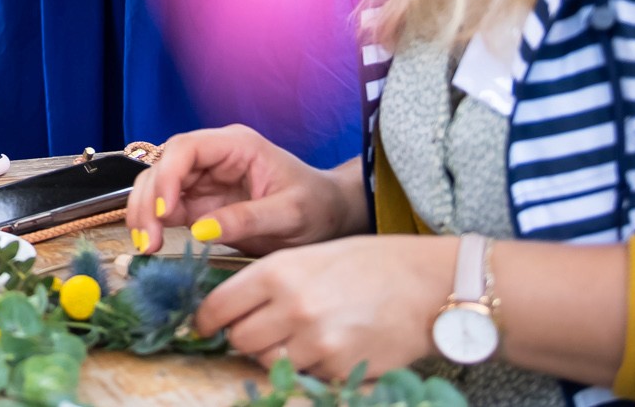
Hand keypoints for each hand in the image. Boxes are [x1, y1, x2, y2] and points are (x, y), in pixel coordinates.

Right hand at [127, 125, 366, 255]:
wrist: (330, 217)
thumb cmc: (318, 207)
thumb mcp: (291, 215)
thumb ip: (247, 219)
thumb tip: (199, 231)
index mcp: (236, 146)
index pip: (186, 148)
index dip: (168, 176)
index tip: (165, 212)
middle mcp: (213, 157)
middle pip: (163, 166)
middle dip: (149, 199)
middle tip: (148, 239)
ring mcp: (203, 178)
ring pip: (156, 185)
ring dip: (145, 212)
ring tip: (146, 246)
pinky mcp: (199, 202)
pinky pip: (165, 207)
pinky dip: (153, 223)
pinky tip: (151, 244)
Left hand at [194, 235, 454, 378]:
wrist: (428, 284)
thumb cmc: (368, 264)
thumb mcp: (309, 258)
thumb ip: (270, 283)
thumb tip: (234, 310)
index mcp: (277, 272)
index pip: (219, 307)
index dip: (207, 320)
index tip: (206, 326)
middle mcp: (291, 307)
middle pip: (240, 340)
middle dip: (243, 337)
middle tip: (258, 331)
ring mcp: (316, 342)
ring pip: (269, 362)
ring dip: (274, 354)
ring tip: (297, 337)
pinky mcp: (340, 369)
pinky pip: (304, 376)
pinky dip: (308, 366)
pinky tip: (328, 346)